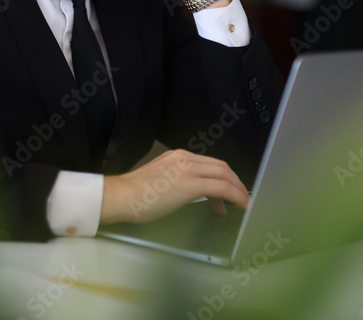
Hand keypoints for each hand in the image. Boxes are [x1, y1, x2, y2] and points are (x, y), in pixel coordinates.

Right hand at [100, 149, 249, 224]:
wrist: (120, 196)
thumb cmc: (133, 195)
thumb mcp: (158, 180)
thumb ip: (174, 181)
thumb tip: (185, 194)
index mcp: (177, 156)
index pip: (209, 163)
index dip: (224, 177)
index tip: (228, 191)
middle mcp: (184, 158)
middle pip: (221, 166)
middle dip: (236, 182)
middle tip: (241, 197)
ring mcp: (187, 169)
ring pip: (224, 174)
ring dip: (238, 189)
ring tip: (243, 203)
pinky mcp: (189, 184)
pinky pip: (221, 188)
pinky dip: (235, 196)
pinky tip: (240, 206)